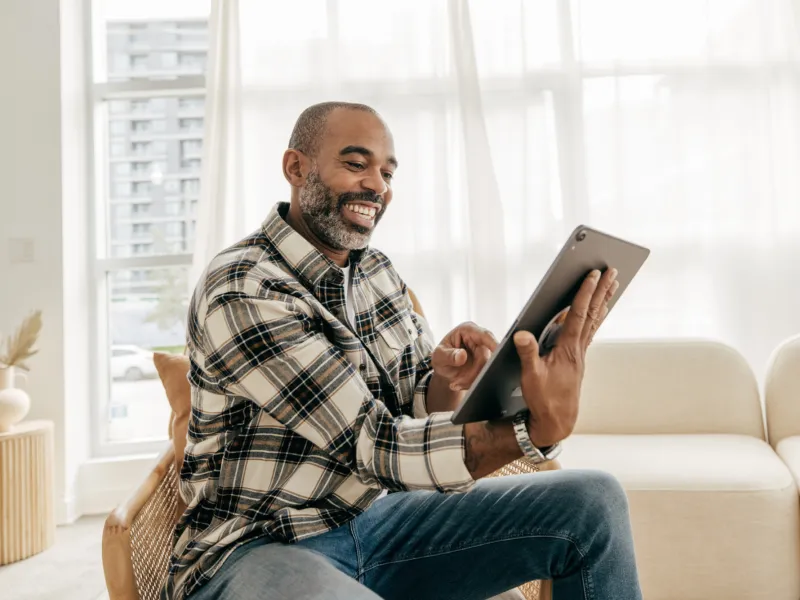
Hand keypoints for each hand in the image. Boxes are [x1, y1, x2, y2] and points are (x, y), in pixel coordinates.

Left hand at [431, 322, 497, 391]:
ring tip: (455, 384)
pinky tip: (460, 384)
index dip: (493, 343)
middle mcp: (479, 340)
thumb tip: (462, 355)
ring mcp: (484, 352)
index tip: (498, 352)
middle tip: (457, 382)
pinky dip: (472, 383)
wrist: (443, 369)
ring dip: (470, 380)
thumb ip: (449, 355)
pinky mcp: (486, 364)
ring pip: (485, 369)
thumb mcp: (439, 355)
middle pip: (485, 358)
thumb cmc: (441, 357)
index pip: (484, 335)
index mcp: (468, 330)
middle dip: (472, 374)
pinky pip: (484, 376)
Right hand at [513, 268, 619, 446]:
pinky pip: (590, 330)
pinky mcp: (577, 358)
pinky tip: (599, 309)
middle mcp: (578, 348)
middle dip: (601, 290)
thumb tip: (521, 333)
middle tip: (612, 271)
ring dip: (603, 300)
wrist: (557, 420)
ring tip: (612, 284)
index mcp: (567, 348)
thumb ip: (527, 353)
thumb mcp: (531, 376)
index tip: (593, 274)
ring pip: (594, 320)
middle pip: (592, 313)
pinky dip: (596, 315)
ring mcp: (580, 353)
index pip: (578, 314)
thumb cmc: (543, 399)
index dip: (585, 293)